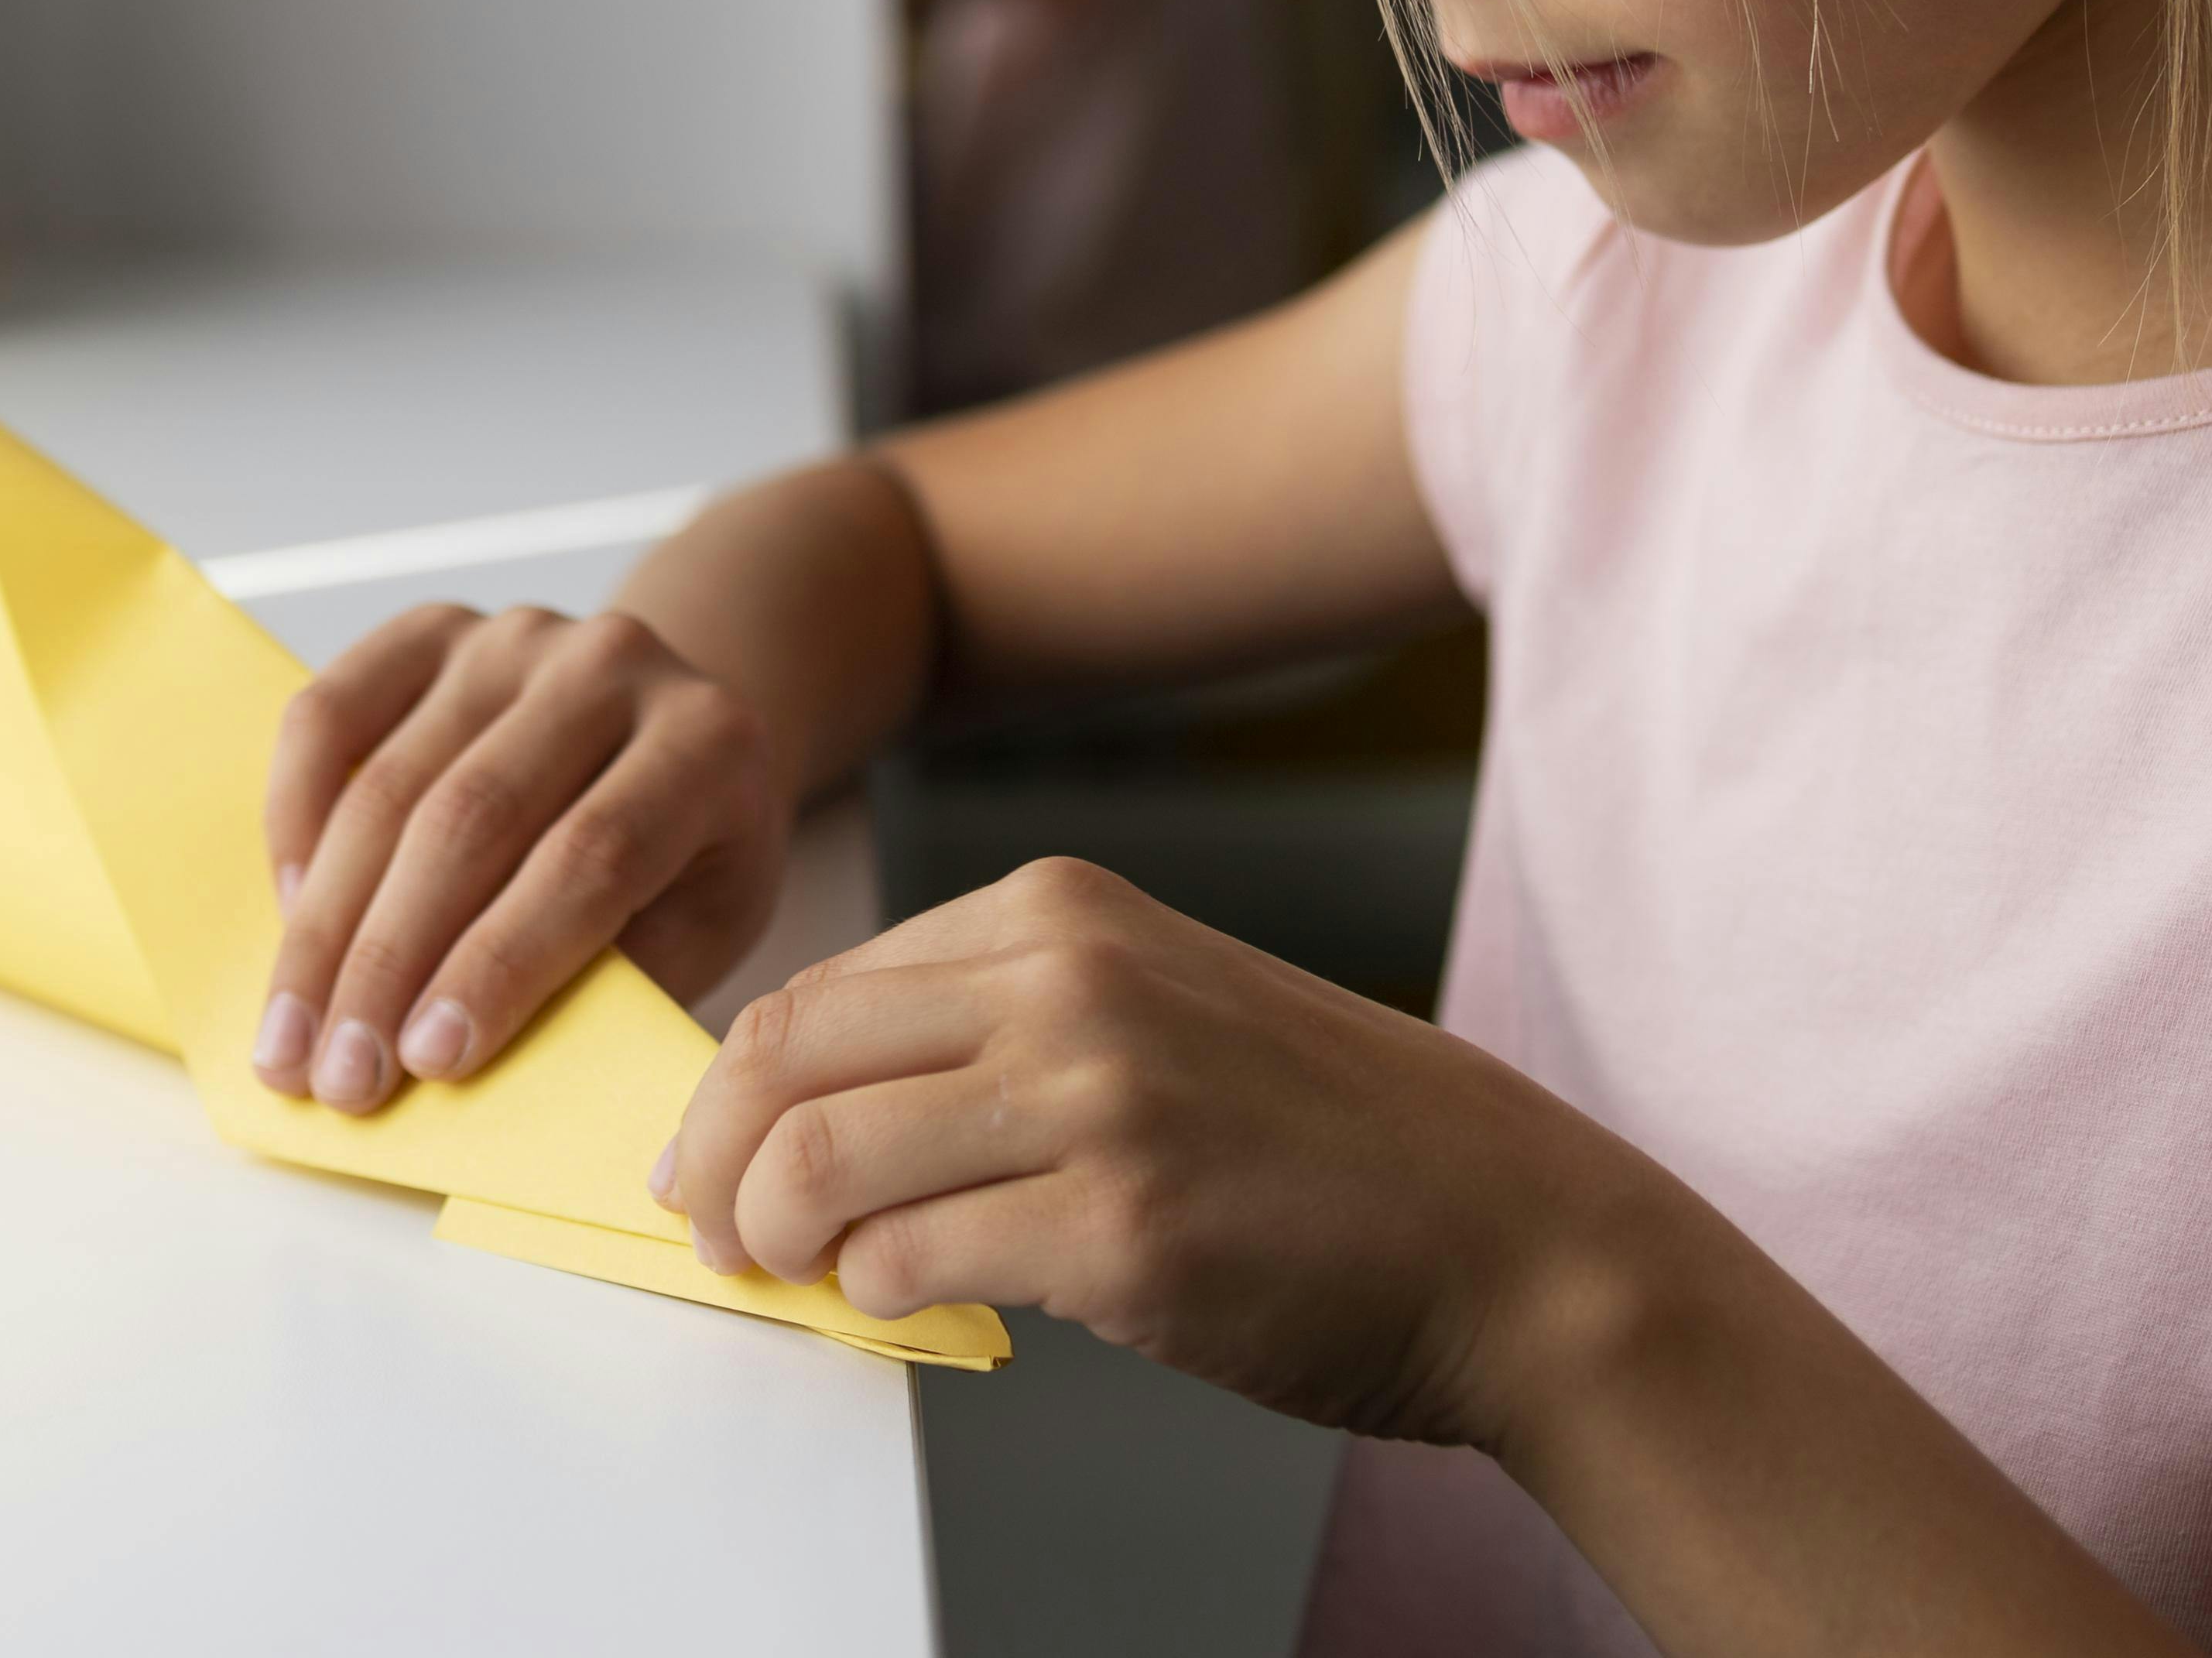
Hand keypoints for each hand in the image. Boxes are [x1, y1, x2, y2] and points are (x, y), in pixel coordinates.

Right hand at [254, 602, 788, 1112]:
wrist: (670, 729)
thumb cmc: (688, 853)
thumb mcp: (699, 925)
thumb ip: (614, 977)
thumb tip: (473, 1054)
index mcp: (704, 743)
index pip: (587, 859)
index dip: (501, 964)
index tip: (428, 1061)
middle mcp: (609, 665)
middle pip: (471, 820)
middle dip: (389, 964)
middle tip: (337, 1076)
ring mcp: (511, 637)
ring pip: (389, 782)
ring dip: (325, 924)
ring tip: (291, 1033)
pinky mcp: (431, 632)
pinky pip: (328, 713)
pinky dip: (295, 815)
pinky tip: (290, 906)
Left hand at [667, 856, 1676, 1444]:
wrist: (1508, 1234)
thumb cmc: (1325, 1140)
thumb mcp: (1151, 1009)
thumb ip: (994, 1028)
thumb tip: (817, 1112)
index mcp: (1062, 912)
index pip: (821, 987)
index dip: (733, 1087)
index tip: (705, 1154)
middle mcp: (1069, 981)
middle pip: (789, 1057)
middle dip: (712, 1157)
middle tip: (703, 1226)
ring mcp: (1096, 1100)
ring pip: (824, 1158)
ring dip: (768, 1234)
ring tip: (782, 1274)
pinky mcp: (1121, 1229)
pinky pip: (912, 1258)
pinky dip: (870, 1292)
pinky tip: (897, 1300)